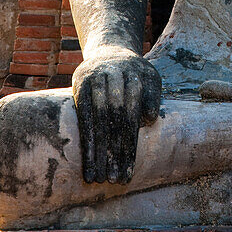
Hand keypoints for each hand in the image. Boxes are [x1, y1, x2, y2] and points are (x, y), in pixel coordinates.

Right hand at [72, 47, 161, 183]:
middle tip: (115, 180)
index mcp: (136, 74)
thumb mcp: (149, 80)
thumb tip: (150, 119)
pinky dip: (86, 142)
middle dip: (115, 151)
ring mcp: (96, 77)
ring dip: (98, 151)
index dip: (130, 144)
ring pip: (98, 119)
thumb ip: (151, 98)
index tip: (130, 173)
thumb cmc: (134, 75)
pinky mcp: (80, 83)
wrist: (110, 51)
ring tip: (99, 179)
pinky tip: (88, 163)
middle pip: (115, 118)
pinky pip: (83, 116)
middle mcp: (115, 74)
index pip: (132, 115)